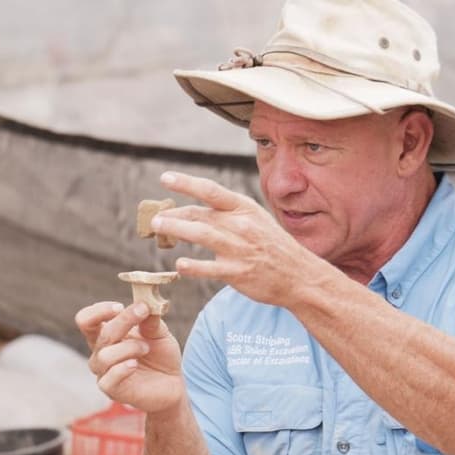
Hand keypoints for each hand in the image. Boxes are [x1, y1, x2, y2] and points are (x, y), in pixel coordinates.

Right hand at [75, 301, 183, 412]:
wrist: (172, 384)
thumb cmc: (161, 355)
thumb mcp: (159, 333)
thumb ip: (150, 320)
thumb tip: (145, 303)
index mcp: (107, 334)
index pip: (86, 320)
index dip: (98, 311)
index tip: (120, 306)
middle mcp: (101, 352)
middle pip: (102, 334)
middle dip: (124, 321)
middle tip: (143, 311)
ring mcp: (104, 372)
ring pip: (105, 356)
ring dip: (129, 347)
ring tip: (147, 348)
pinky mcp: (112, 390)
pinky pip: (108, 379)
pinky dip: (122, 369)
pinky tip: (134, 365)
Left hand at [151, 171, 320, 307]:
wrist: (299, 274)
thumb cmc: (272, 245)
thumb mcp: (255, 220)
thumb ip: (226, 214)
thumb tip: (192, 211)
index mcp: (245, 209)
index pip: (211, 191)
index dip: (186, 183)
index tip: (165, 178)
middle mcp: (241, 225)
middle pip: (201, 214)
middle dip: (174, 214)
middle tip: (155, 218)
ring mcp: (239, 248)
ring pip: (202, 235)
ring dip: (177, 230)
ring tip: (158, 228)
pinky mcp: (238, 272)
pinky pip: (210, 268)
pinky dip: (193, 266)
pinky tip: (179, 265)